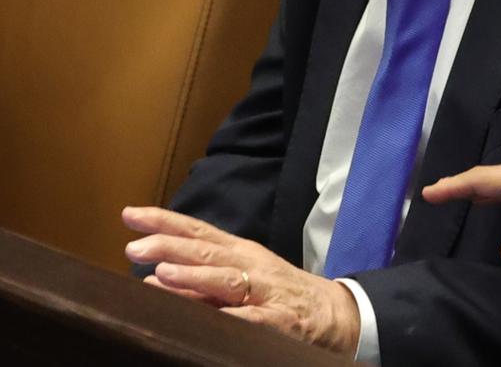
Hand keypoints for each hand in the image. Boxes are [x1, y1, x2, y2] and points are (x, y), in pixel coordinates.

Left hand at [122, 206, 358, 353]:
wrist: (335, 314)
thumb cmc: (280, 294)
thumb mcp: (240, 280)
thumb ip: (198, 281)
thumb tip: (149, 279)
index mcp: (240, 252)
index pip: (198, 231)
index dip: (164, 222)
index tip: (130, 215)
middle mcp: (251, 266)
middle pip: (208, 251)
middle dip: (171, 247)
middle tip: (135, 247)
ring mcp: (266, 291)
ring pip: (227, 280)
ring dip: (195, 277)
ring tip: (162, 273)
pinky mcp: (279, 321)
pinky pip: (252, 318)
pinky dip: (231, 317)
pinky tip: (213, 318)